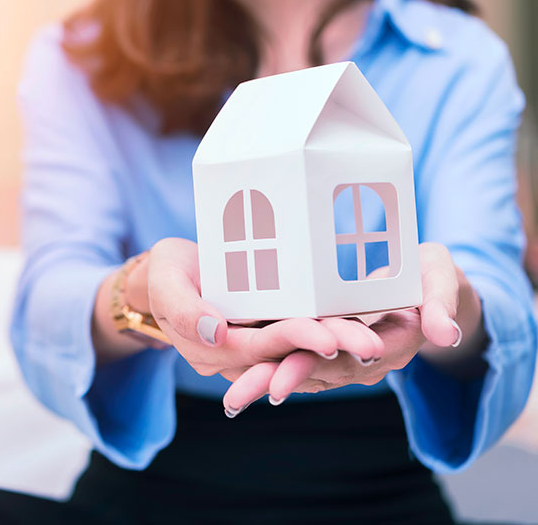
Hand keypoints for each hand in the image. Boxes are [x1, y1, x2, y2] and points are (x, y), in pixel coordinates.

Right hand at [147, 238, 383, 392]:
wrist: (171, 273)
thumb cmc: (166, 273)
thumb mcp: (163, 282)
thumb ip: (182, 308)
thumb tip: (214, 331)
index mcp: (211, 349)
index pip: (258, 348)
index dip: (292, 342)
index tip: (326, 335)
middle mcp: (239, 355)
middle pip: (290, 354)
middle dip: (330, 349)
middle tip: (371, 344)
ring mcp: (257, 343)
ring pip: (303, 349)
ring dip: (340, 345)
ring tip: (379, 337)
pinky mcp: (271, 328)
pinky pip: (304, 334)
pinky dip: (334, 330)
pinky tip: (367, 320)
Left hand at [222, 242, 483, 413]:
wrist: (428, 288)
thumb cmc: (434, 277)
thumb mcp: (443, 281)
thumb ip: (442, 303)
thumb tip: (444, 334)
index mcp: (387, 344)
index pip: (344, 361)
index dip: (311, 368)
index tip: (280, 382)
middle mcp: (360, 357)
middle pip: (312, 370)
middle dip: (273, 383)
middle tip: (236, 398)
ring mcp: (341, 352)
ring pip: (298, 367)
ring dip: (263, 380)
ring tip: (230, 396)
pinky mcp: (325, 340)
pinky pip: (294, 353)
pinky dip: (266, 361)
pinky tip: (233, 367)